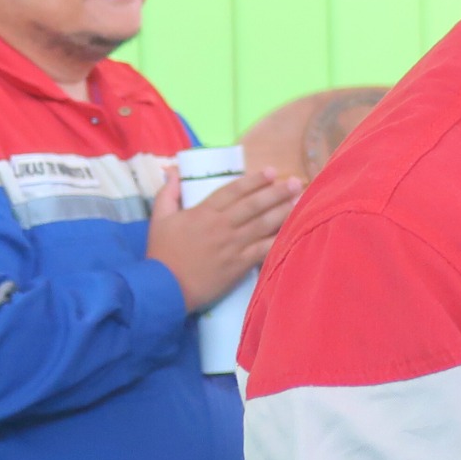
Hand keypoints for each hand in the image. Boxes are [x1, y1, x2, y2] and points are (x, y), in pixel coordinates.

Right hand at [147, 168, 300, 311]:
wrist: (165, 288)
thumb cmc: (162, 253)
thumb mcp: (159, 219)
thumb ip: (168, 194)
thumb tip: (172, 171)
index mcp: (203, 213)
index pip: (233, 191)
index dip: (253, 180)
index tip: (271, 171)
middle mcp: (222, 226)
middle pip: (254, 205)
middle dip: (276, 192)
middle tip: (295, 182)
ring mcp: (233, 246)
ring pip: (263, 225)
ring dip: (283, 211)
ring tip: (301, 200)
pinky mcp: (240, 264)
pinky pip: (264, 249)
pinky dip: (280, 239)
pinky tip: (295, 230)